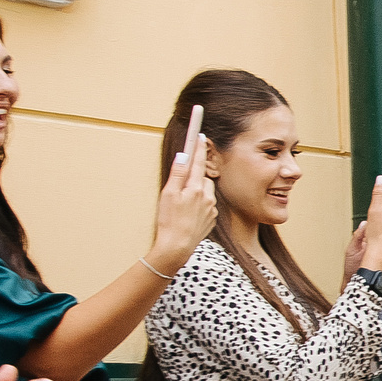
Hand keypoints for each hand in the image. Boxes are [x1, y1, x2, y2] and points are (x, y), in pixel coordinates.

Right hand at [149, 131, 217, 270]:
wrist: (178, 246)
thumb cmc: (169, 221)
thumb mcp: (168, 195)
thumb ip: (178, 174)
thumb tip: (183, 156)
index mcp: (194, 188)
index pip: (197, 161)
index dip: (198, 147)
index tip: (200, 133)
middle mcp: (207, 196)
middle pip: (202, 177)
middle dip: (193, 178)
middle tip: (180, 190)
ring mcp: (211, 207)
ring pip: (205, 192)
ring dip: (196, 193)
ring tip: (183, 207)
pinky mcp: (212, 218)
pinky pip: (207, 205)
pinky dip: (199, 206)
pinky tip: (189, 216)